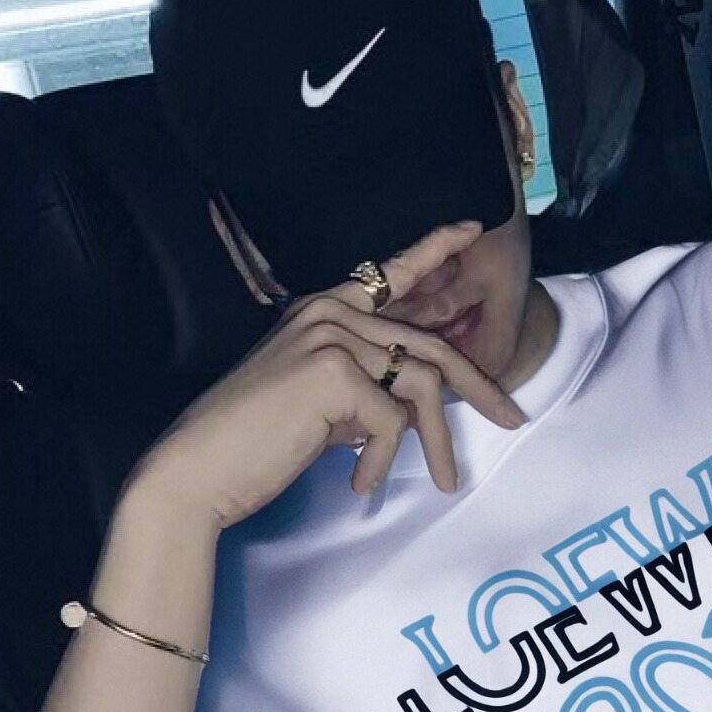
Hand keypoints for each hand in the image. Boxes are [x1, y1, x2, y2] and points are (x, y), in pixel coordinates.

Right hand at [128, 225, 525, 527]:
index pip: (387, 272)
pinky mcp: (332, 372)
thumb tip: (404, 406)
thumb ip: (361, 386)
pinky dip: (380, 460)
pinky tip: (357, 482)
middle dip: (478, 386)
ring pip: (420, 384)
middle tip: (513, 419)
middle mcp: (328, 312)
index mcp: (322, 310)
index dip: (432, 248)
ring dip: (434, 441)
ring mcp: (331, 337)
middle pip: (429, 343)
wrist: (197, 469)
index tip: (469, 229)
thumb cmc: (253, 444)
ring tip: (439, 480)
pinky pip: (391, 420)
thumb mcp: (318, 403)